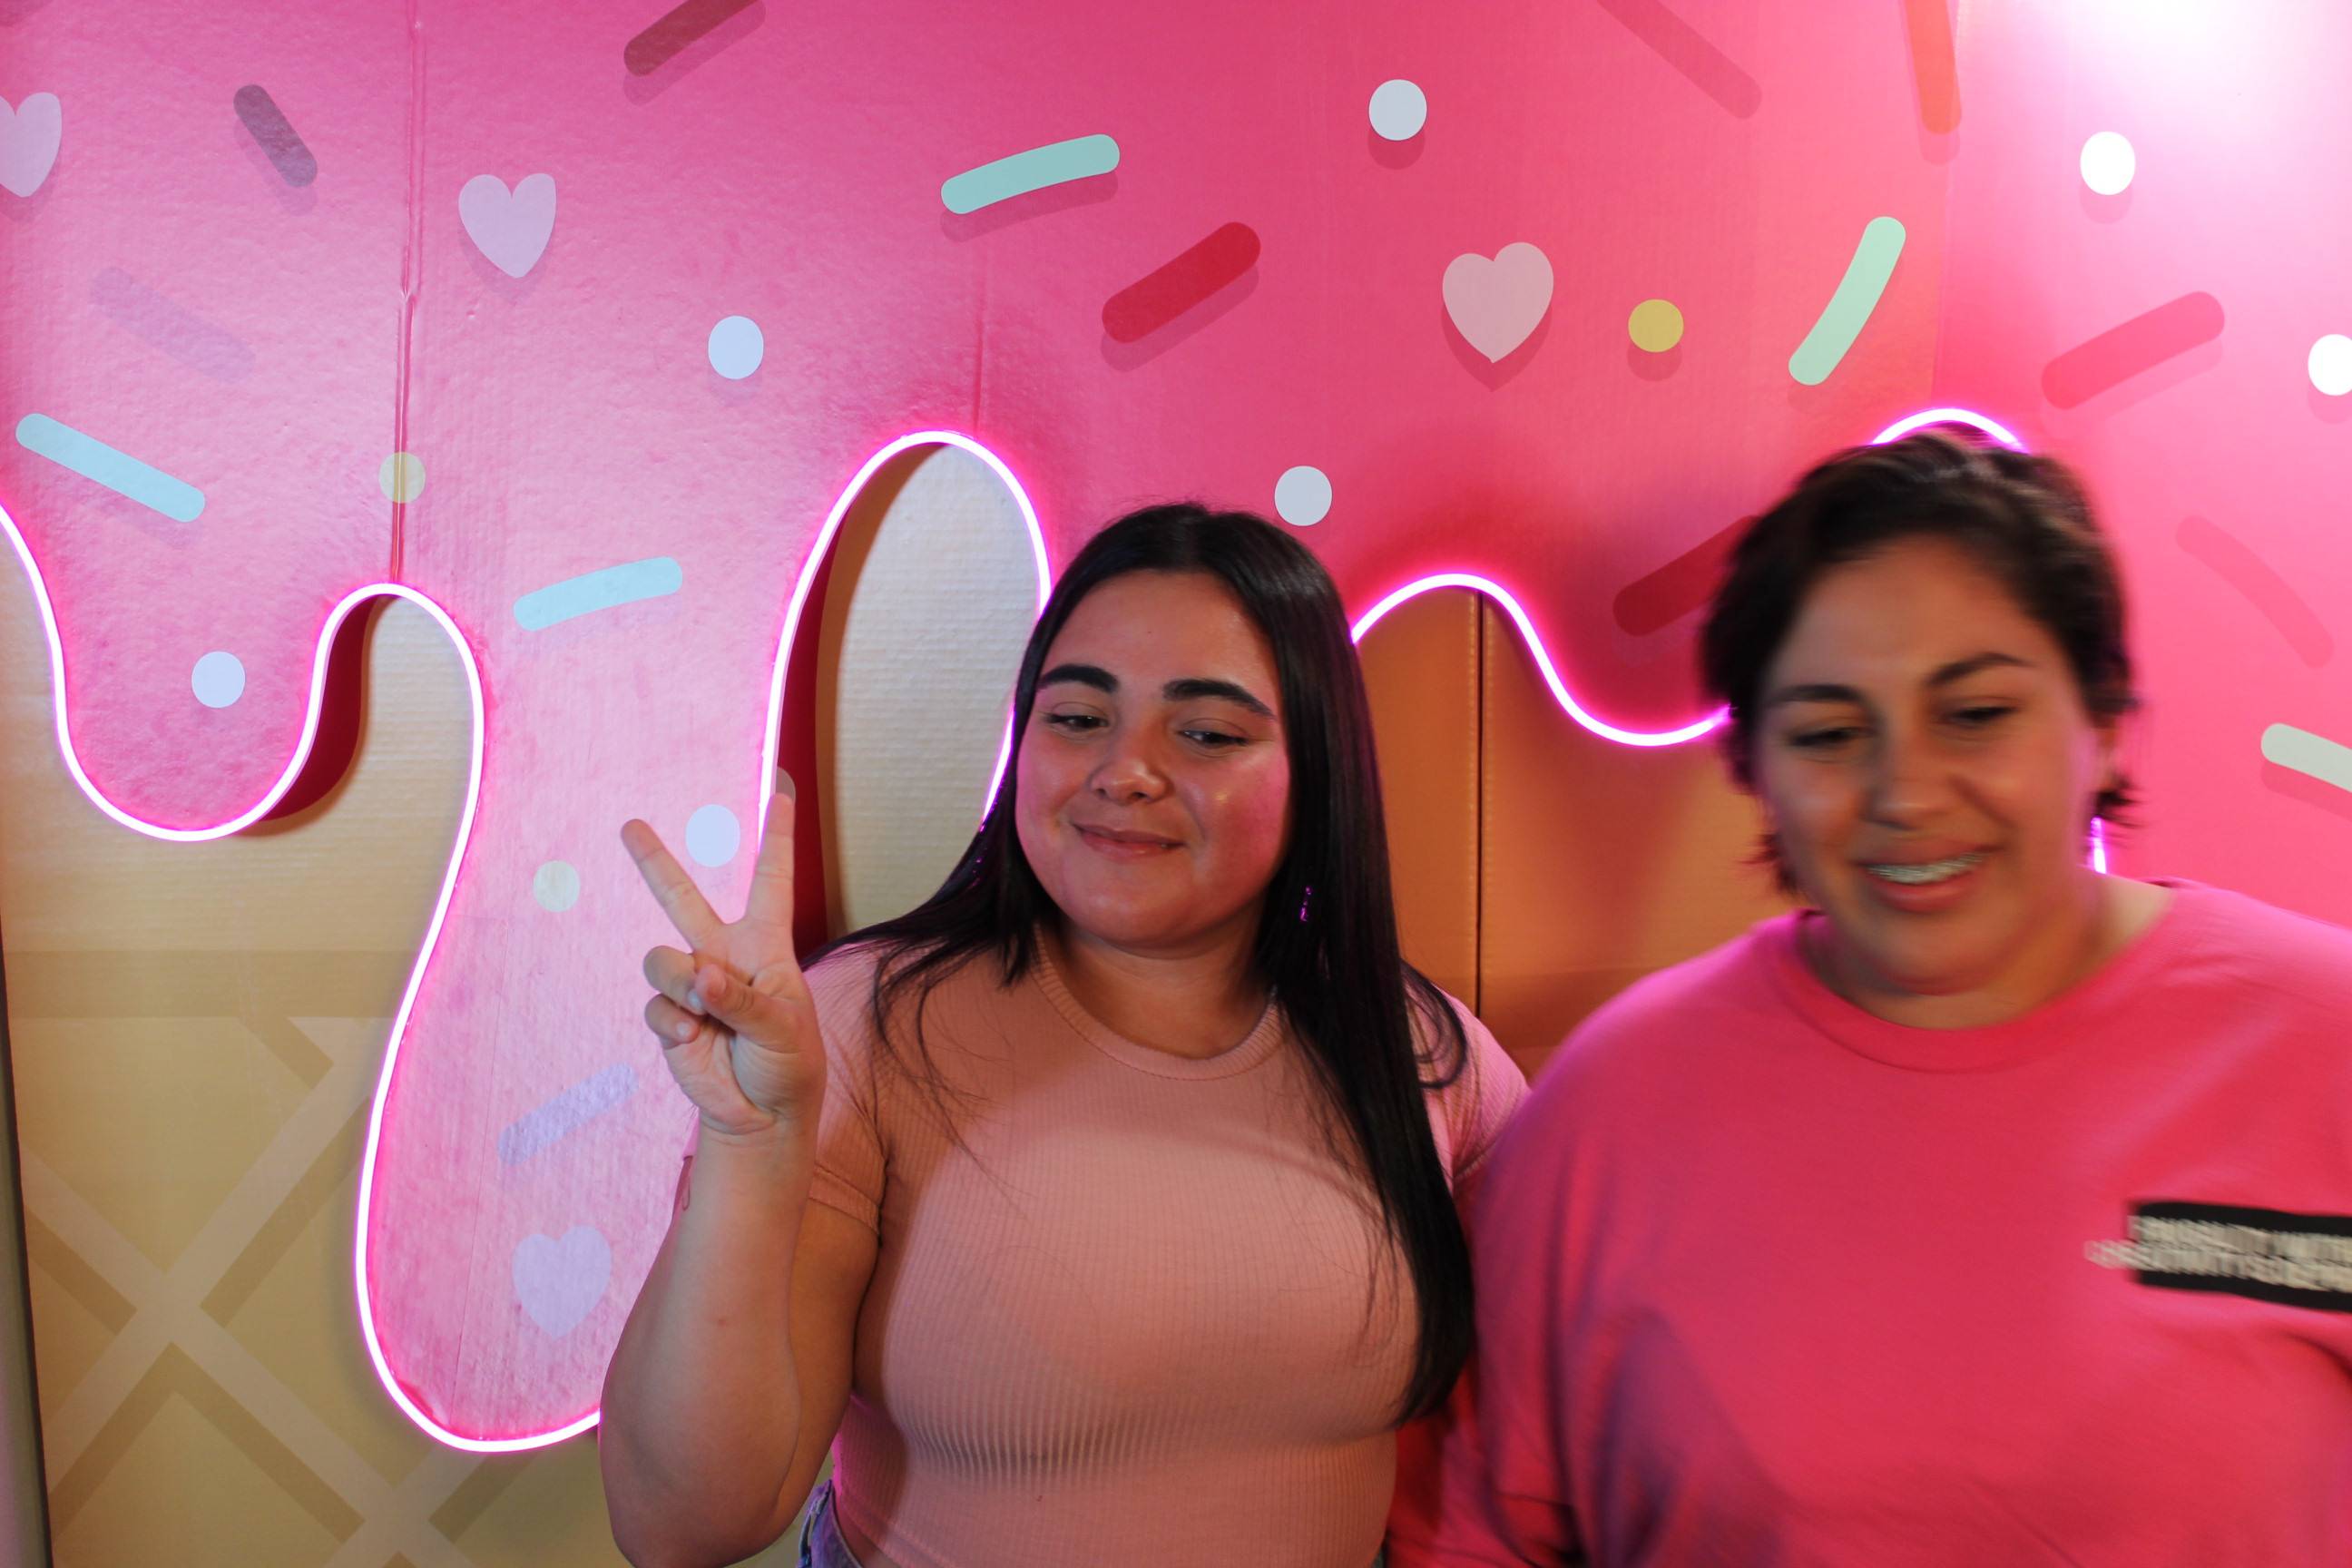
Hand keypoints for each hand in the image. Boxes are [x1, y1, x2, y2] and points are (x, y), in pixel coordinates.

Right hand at [623, 775, 824, 1140]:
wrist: (762, 1116)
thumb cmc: (789, 1064)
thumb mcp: (783, 1028)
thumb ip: (740, 998)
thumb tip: (701, 973)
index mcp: (765, 946)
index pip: (771, 879)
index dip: (775, 834)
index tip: (779, 786)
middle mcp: (724, 956)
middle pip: (683, 899)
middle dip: (654, 863)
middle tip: (629, 826)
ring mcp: (693, 986)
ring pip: (661, 960)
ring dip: (682, 984)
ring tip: (708, 1013)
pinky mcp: (670, 1018)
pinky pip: (656, 1006)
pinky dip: (675, 1023)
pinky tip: (695, 1040)